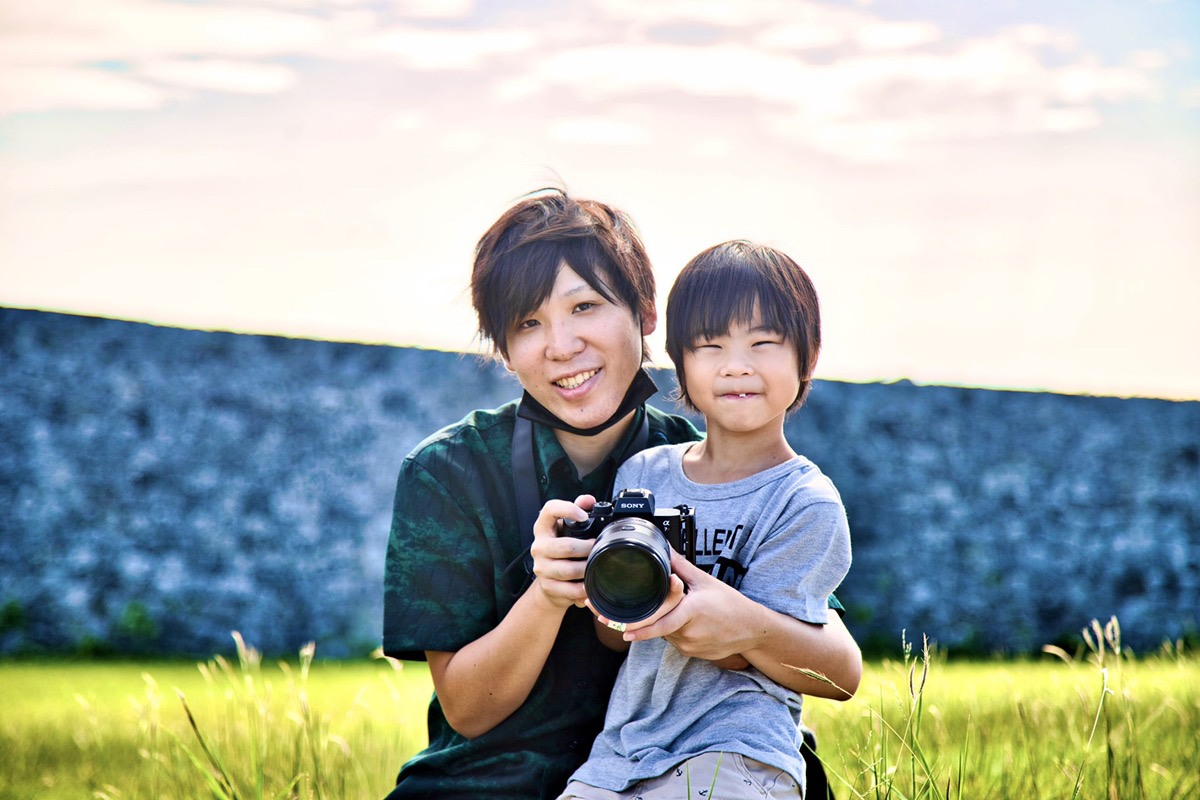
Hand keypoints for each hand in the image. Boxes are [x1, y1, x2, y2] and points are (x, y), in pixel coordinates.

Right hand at [529, 494, 596, 608]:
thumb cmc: (561, 550)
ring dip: (587, 568)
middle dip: (588, 548)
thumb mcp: (567, 529)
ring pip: (569, 570)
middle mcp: (539, 547)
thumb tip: (588, 500)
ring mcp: (541, 568)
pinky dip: (584, 588)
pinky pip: (570, 589)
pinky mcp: (548, 586)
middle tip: (598, 548)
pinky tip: (590, 583)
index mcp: (543, 528)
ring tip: (596, 564)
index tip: (584, 516)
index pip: (549, 510)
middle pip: (567, 546)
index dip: (567, 509)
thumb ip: (578, 510)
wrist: (550, 582)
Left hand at [622, 551, 756, 665]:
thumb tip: (664, 549)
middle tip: (616, 622)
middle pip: (660, 626)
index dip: (642, 627)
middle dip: (641, 624)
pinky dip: (672, 631)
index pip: (662, 623)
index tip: (624, 630)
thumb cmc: (730, 604)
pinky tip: (685, 622)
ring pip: (665, 634)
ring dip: (662, 623)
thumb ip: (681, 566)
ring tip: (679, 612)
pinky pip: (674, 641)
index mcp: (693, 611)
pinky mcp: (692, 653)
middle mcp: (690, 632)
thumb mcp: (705, 581)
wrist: (750, 629)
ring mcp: (691, 645)